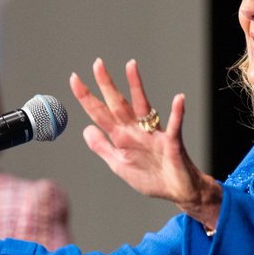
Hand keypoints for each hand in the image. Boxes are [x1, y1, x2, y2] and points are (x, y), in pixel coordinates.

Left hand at [69, 59, 221, 230]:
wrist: (178, 191)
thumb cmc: (151, 177)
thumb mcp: (119, 165)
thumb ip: (103, 147)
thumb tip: (86, 129)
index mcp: (122, 136)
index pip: (101, 113)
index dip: (87, 97)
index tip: (75, 78)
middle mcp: (136, 130)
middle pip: (118, 104)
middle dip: (106, 85)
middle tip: (97, 63)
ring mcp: (154, 135)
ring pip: (143, 107)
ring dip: (137, 87)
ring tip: (131, 66)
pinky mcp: (172, 143)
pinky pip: (174, 126)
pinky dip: (177, 113)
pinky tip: (178, 99)